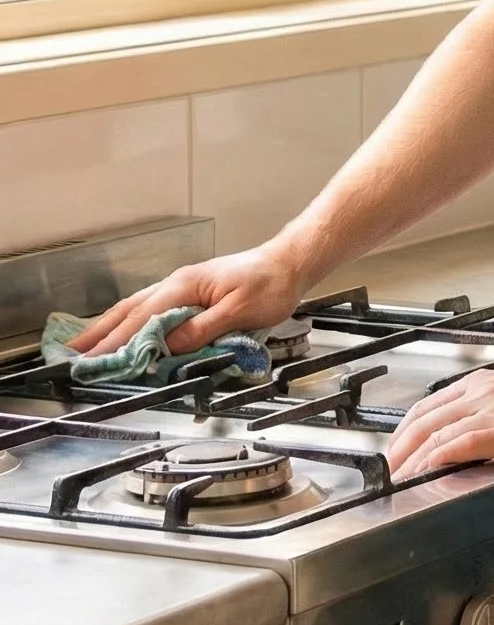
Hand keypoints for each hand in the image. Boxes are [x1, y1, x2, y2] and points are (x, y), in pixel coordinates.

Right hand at [65, 244, 306, 358]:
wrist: (291, 262)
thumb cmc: (270, 284)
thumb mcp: (239, 312)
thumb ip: (202, 329)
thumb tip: (166, 346)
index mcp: (185, 286)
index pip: (142, 318)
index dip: (115, 342)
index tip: (89, 362)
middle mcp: (178, 283)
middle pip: (131, 310)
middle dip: (100, 332)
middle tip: (71, 354)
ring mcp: (184, 286)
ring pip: (139, 307)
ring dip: (112, 326)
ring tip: (88, 345)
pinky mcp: (193, 292)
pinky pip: (154, 307)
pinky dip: (133, 320)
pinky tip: (128, 331)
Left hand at [386, 360, 493, 477]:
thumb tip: (477, 436)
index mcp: (490, 384)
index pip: (430, 407)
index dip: (405, 433)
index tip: (395, 454)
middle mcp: (487, 392)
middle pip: (423, 420)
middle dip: (398, 450)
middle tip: (386, 476)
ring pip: (435, 432)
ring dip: (410, 459)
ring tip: (397, 483)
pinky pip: (460, 444)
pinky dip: (436, 459)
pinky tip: (426, 473)